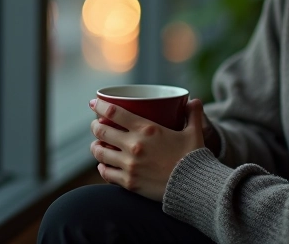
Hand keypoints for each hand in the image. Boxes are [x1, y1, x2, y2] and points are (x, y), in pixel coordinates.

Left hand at [89, 98, 205, 201]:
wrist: (194, 188)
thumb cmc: (194, 158)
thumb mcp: (194, 133)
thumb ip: (193, 115)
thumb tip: (195, 100)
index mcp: (146, 129)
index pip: (113, 112)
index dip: (99, 105)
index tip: (93, 102)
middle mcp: (134, 145)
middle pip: (101, 131)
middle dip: (95, 126)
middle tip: (96, 124)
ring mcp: (129, 165)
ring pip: (100, 152)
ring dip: (95, 147)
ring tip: (97, 145)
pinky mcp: (129, 182)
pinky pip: (106, 173)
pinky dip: (102, 167)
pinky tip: (103, 165)